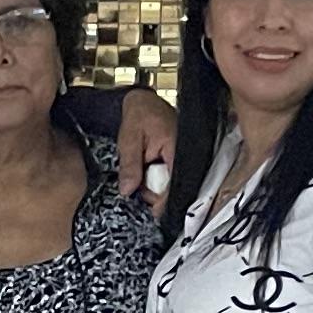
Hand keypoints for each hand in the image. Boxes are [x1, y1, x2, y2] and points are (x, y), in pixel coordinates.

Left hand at [113, 84, 176, 201]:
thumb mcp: (129, 139)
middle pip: (173, 188)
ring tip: (140, 176)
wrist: (144, 100)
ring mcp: (183, 157)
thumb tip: (128, 191)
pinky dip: (156, 179)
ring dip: (155, 187)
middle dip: (155, 194)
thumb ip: (130, 165)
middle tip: (137, 189)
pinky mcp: (178, 159)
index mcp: (175, 149)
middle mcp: (184, 155)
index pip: (173, 185)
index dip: (161, 202)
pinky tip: (147, 171)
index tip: (149, 212)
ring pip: (170, 184)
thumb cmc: (139, 113)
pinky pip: (169, 177)